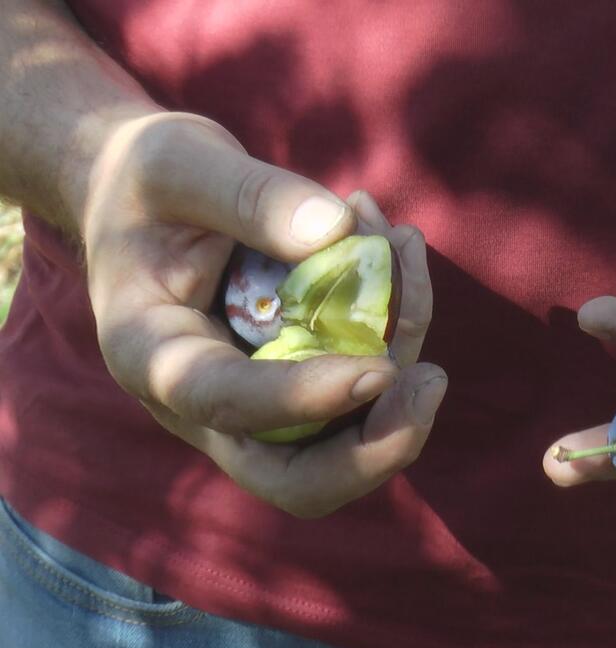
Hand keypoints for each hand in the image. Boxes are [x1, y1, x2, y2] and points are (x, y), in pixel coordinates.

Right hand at [82, 112, 445, 517]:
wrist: (145, 199)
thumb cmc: (146, 181)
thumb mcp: (176, 163)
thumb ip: (247, 195)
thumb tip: (340, 231)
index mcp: (152, 357)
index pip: (226, 404)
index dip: (304, 399)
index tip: (379, 368)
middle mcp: (206, 404)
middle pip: (296, 478)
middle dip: (374, 450)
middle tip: (432, 382)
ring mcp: (260, 401)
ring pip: (349, 432)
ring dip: (401, 350)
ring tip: (403, 245)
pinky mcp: (303, 378)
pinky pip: (367, 378)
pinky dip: (399, 322)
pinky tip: (399, 247)